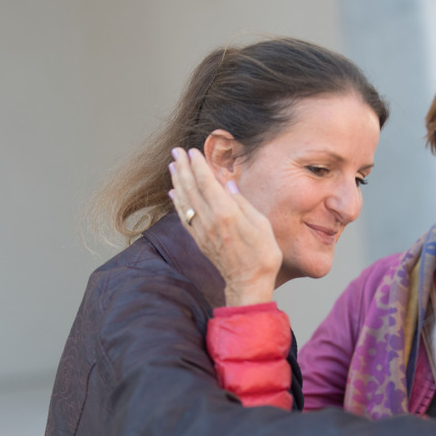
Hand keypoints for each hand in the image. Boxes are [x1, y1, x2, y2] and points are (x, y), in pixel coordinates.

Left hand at [168, 147, 281, 305]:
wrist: (249, 283)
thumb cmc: (262, 255)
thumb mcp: (261, 224)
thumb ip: (242, 202)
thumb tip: (228, 183)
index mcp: (226, 214)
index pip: (207, 182)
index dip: (198, 165)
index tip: (192, 151)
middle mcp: (209, 221)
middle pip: (191, 188)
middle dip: (183, 167)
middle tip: (177, 151)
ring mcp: (201, 231)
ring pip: (184, 201)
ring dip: (177, 181)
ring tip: (173, 166)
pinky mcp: (199, 240)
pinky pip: (184, 217)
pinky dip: (177, 203)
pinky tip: (173, 193)